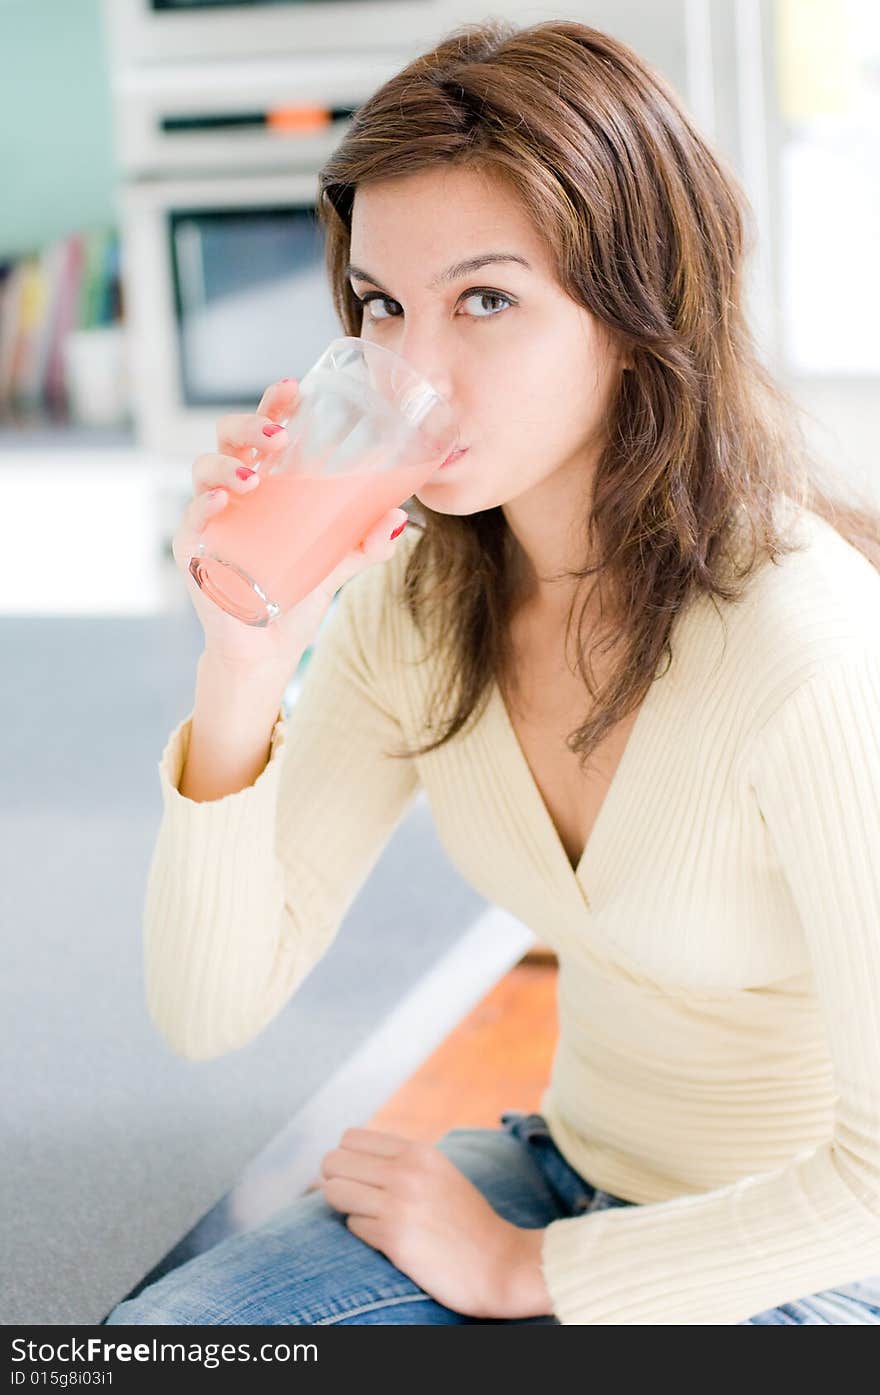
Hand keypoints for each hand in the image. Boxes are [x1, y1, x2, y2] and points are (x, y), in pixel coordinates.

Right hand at [171, 377, 408, 672]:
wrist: (268, 649)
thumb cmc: (295, 596)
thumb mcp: (338, 564)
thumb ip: (365, 542)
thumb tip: (399, 518)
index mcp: (265, 484)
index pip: (262, 432)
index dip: (272, 405)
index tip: (294, 387)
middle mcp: (232, 493)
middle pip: (227, 439)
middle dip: (249, 425)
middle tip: (279, 434)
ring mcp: (209, 519)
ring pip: (203, 470)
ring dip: (228, 465)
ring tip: (256, 476)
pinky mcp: (193, 552)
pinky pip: (191, 520)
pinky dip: (204, 506)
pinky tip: (224, 501)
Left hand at [318, 1126, 554, 1319]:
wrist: (500, 1262)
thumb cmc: (465, 1220)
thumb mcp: (438, 1173)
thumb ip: (398, 1162)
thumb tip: (338, 1162)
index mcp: (418, 1152)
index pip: (351, 1138)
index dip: (346, 1159)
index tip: (356, 1177)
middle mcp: (406, 1172)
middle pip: (333, 1162)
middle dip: (335, 1181)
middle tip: (354, 1199)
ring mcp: (398, 1205)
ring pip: (334, 1193)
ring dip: (346, 1207)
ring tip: (368, 1217)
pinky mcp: (394, 1239)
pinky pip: (352, 1226)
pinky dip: (364, 1233)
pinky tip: (387, 1239)